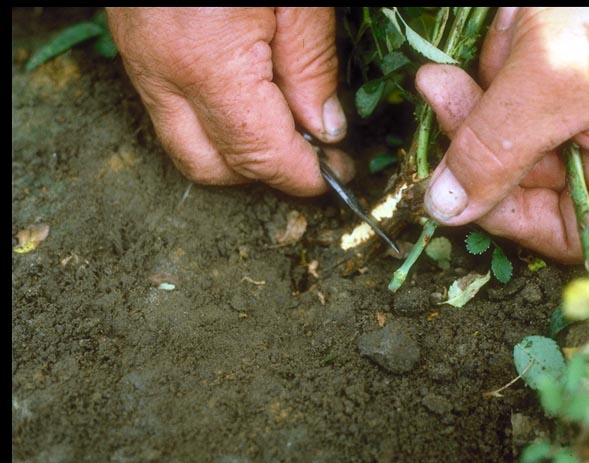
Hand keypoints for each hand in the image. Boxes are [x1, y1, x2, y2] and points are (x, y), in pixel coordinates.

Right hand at [107, 7, 352, 195]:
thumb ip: (312, 67)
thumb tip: (325, 130)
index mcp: (208, 63)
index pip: (259, 154)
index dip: (304, 176)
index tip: (338, 171)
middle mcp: (163, 74)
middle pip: (212, 166)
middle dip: (266, 172)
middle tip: (315, 152)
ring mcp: (142, 62)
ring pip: (186, 144)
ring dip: (237, 150)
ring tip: (286, 126)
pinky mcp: (137, 47)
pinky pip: (172, 111)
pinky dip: (215, 121)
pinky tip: (252, 97)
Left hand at [416, 7, 588, 262]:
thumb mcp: (554, 84)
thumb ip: (496, 150)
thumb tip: (444, 210)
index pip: (559, 232)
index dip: (504, 213)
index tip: (457, 181)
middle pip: (519, 185)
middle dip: (478, 139)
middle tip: (440, 91)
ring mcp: (577, 128)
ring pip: (501, 144)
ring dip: (477, 102)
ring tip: (468, 61)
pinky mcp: (550, 96)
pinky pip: (501, 106)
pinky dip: (485, 80)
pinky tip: (481, 51)